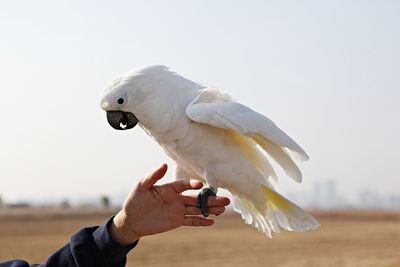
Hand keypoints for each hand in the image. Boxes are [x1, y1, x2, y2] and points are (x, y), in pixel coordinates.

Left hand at [110, 164, 229, 244]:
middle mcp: (177, 199)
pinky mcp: (176, 221)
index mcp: (170, 188)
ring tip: (223, 208)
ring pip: (197, 209)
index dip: (193, 184)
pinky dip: (201, 221)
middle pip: (197, 198)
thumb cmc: (135, 200)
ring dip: (210, 209)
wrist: (131, 220)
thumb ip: (153, 176)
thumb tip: (164, 165)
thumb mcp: (141, 186)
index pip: (185, 185)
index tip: (201, 185)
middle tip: (225, 198)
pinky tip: (212, 221)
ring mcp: (178, 210)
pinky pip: (191, 221)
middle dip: (211, 198)